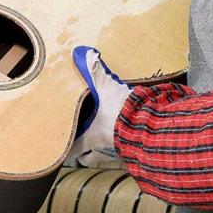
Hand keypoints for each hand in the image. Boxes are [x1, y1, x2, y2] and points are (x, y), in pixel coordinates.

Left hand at [67, 47, 129, 165]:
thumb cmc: (122, 111)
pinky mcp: (135, 151)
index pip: (73, 150)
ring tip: (101, 141)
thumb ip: (96, 72)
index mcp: (91, 136)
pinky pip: (124, 153)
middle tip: (79, 146)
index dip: (66, 150)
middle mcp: (103, 148)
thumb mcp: (106, 88)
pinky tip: (125, 138)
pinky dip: (122, 146)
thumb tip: (85, 53)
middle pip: (87, 159)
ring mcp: (119, 152)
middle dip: (83, 154)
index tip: (62, 148)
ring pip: (104, 157)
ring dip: (101, 151)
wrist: (150, 126)